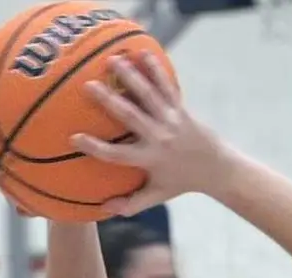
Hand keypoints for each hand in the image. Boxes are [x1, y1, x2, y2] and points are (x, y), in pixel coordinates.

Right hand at [72, 52, 225, 216]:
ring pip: (149, 96)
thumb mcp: (157, 195)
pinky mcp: (181, 109)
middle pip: (131, 117)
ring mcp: (171, 121)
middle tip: (88, 85)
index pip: (116, 154)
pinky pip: (167, 87)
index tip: (73, 137)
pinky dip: (156, 70)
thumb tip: (104, 209)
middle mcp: (159, 138)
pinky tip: (142, 53)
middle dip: (109, 101)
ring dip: (130, 77)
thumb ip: (131, 203)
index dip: (94, 147)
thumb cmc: (182, 183)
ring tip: (112, 60)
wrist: (217, 169)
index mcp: (149, 160)